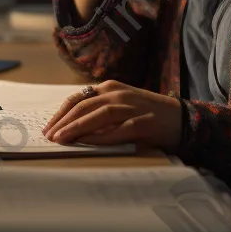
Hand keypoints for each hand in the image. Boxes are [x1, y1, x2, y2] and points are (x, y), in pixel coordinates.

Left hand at [41, 80, 181, 151]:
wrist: (181, 118)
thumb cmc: (146, 114)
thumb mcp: (120, 106)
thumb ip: (99, 111)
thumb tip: (73, 126)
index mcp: (110, 87)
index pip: (78, 98)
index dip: (61, 113)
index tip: (49, 127)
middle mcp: (118, 93)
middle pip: (83, 105)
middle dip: (63, 121)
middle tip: (50, 136)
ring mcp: (130, 106)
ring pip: (96, 115)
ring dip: (76, 128)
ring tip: (62, 139)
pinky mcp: (142, 121)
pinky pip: (116, 130)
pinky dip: (100, 137)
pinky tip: (87, 143)